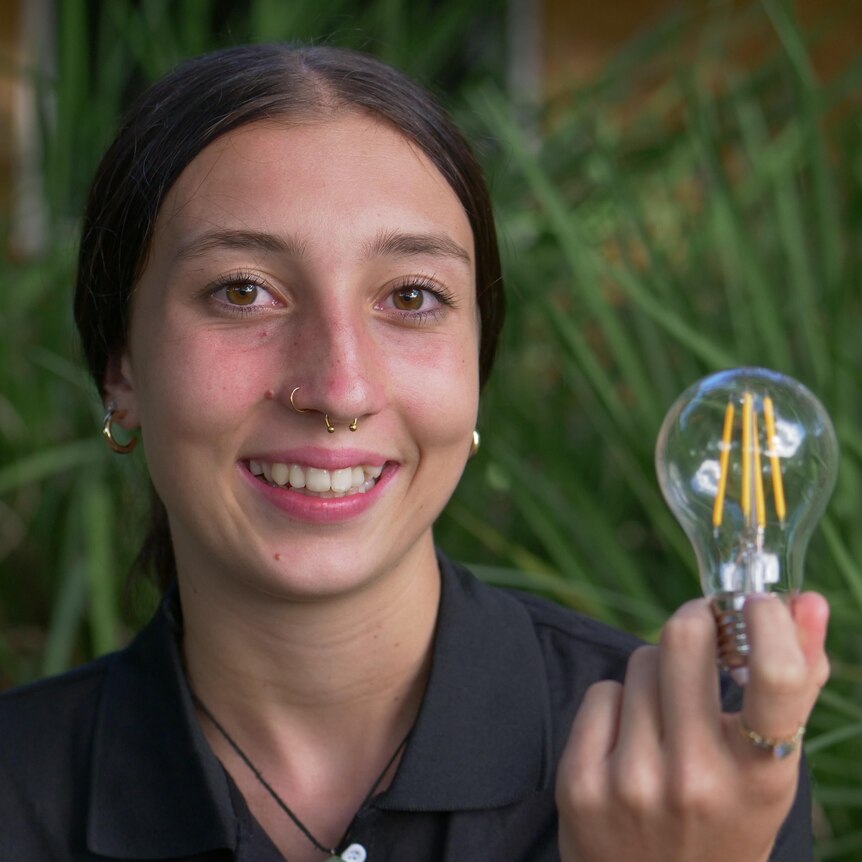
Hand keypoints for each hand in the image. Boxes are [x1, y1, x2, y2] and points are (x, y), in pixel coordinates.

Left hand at [555, 592, 828, 861]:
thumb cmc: (725, 822)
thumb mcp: (770, 773)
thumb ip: (794, 684)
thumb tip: (808, 601)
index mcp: (760, 779)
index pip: (777, 678)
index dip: (766, 621)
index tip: (757, 603)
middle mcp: (694, 779)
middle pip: (683, 639)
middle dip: (695, 621)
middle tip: (704, 630)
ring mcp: (631, 781)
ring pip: (640, 661)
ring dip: (657, 672)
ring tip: (669, 715)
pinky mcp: (580, 782)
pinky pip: (602, 692)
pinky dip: (618, 705)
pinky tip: (628, 743)